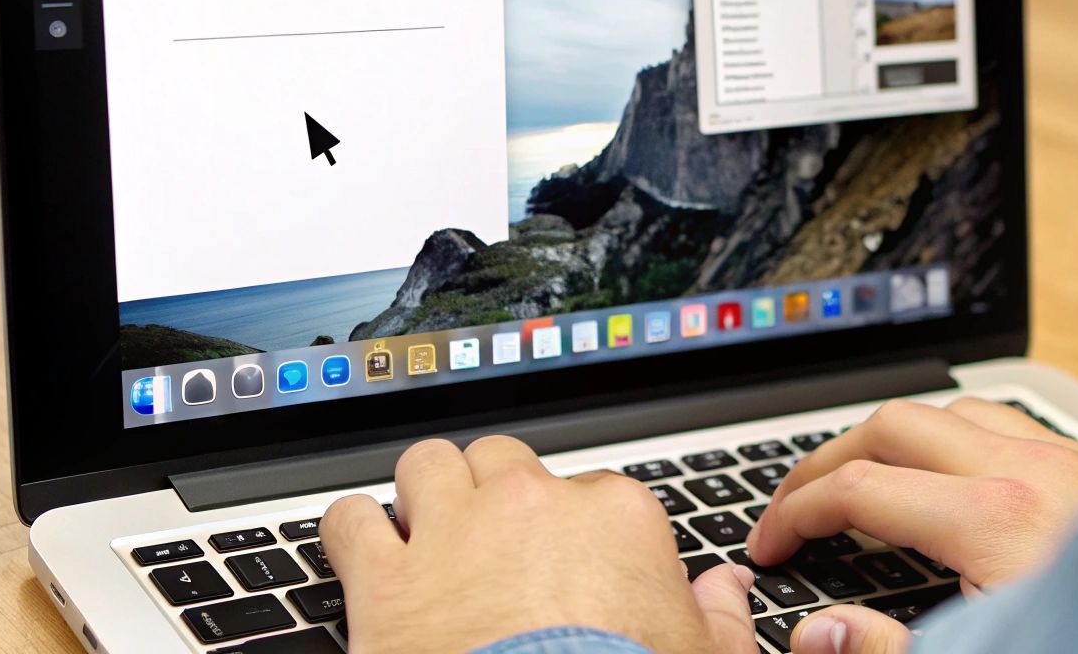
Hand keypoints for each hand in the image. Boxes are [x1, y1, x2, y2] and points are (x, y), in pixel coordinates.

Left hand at [322, 436, 757, 653]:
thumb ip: (721, 618)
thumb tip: (729, 593)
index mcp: (612, 515)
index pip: (592, 492)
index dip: (579, 529)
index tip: (573, 565)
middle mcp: (529, 504)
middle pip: (504, 459)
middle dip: (496, 491)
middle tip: (496, 536)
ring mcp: (453, 533)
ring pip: (426, 464)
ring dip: (424, 489)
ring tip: (426, 523)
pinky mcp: (387, 579)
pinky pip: (349, 521)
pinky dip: (350, 530)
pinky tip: (361, 549)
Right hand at [748, 398, 1077, 653]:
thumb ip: (894, 651)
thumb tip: (823, 634)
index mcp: (995, 519)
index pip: (859, 487)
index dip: (795, 512)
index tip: (772, 544)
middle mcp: (1032, 470)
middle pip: (895, 423)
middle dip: (830, 458)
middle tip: (796, 503)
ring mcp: (1070, 460)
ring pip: (953, 409)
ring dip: (896, 437)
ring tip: (864, 482)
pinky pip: (1008, 421)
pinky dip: (958, 436)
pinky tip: (954, 474)